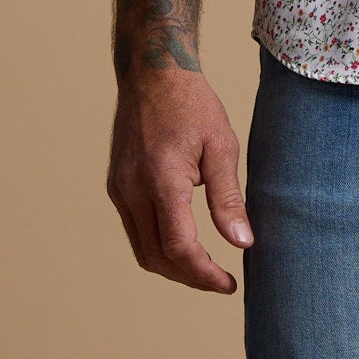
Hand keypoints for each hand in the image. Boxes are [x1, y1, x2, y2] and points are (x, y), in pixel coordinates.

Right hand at [107, 67, 251, 291]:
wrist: (152, 74)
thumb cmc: (192, 105)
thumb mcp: (222, 146)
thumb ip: (229, 198)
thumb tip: (242, 243)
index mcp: (162, 178)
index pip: (179, 246)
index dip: (204, 273)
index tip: (229, 284)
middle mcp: (133, 188)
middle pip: (157, 257)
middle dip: (190, 277)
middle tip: (221, 282)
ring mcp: (119, 189)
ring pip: (142, 250)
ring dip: (173, 267)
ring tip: (205, 269)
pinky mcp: (116, 186)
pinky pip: (135, 231)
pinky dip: (158, 248)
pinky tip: (184, 244)